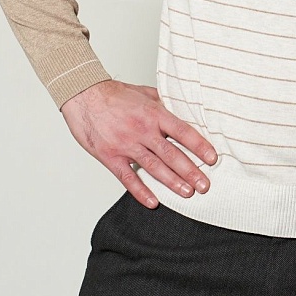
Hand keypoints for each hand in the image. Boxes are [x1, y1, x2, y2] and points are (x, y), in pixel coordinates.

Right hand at [60, 79, 217, 207]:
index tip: (212, 158)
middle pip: (171, 154)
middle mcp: (142, 130)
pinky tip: (153, 202)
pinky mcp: (110, 156)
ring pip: (153, 167)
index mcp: (153, 113)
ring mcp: (126, 145)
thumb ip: (163, 103)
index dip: (199, 145)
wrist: (83, 96)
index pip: (182, 131)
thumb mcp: (144, 93)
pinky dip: (140, 191)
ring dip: (172, 182)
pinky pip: (128, 177)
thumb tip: (182, 108)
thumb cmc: (113, 94)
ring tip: (187, 193)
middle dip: (190, 171)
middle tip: (205, 185)